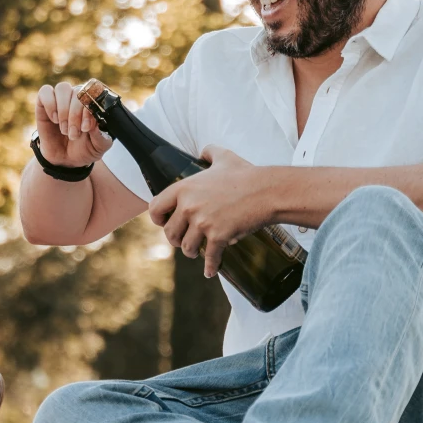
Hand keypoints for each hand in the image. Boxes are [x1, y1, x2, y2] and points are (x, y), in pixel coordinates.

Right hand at [33, 81, 112, 168]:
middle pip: (77, 92)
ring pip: (63, 88)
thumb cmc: (84, 149)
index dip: (88, 111)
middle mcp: (78, 97)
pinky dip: (50, 104)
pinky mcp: (44, 103)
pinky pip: (45, 91)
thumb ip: (101, 137)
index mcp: (94, 104)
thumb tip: (95, 124)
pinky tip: (54, 119)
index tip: (86, 128)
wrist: (65, 160)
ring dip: (63, 110)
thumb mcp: (98, 147)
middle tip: (74, 134)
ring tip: (64, 129)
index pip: (93, 95)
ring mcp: (61, 99)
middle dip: (75, 115)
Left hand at [148, 146, 276, 277]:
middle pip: (169, 233)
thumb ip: (210, 152)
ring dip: (191, 252)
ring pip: (187, 247)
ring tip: (196, 252)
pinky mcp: (218, 236)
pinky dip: (210, 267)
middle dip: (175, 239)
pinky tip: (210, 271)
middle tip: (182, 240)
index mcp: (184, 188)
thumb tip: (204, 151)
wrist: (267, 191)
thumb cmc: (246, 174)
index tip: (164, 223)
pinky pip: (209, 257)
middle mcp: (189, 206)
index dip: (158, 218)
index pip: (155, 207)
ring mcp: (203, 223)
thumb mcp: (224, 157)